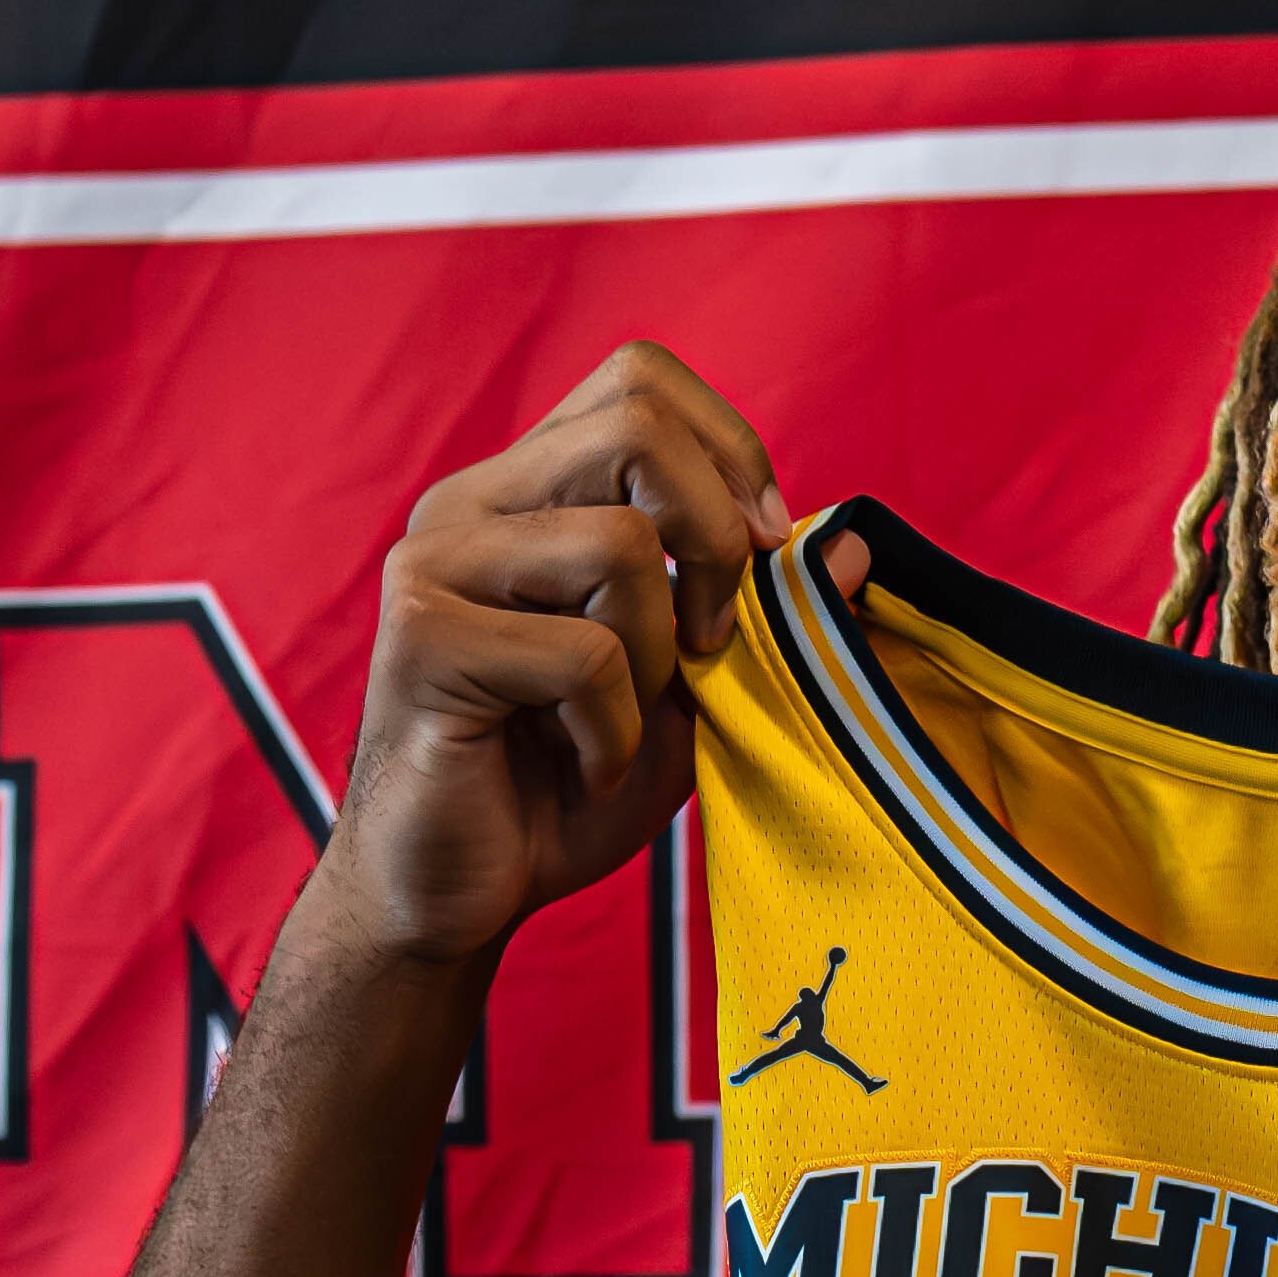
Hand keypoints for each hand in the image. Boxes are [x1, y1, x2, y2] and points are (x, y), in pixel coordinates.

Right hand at [319, 343, 854, 963]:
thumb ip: (755, 612)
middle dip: (714, 538)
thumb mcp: (687, 691)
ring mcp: (433, 563)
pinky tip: (582, 766)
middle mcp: (468, 504)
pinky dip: (612, 728)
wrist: (453, 896)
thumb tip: (856, 544)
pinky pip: (579, 652)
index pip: (638, 380)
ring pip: (617, 544)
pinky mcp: (421, 639)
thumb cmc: (563, 790)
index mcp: (524, 492)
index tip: (763, 555)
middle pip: (634, 424)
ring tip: (618, 720)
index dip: (728, 452)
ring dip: (654, 655)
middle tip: (707, 641)